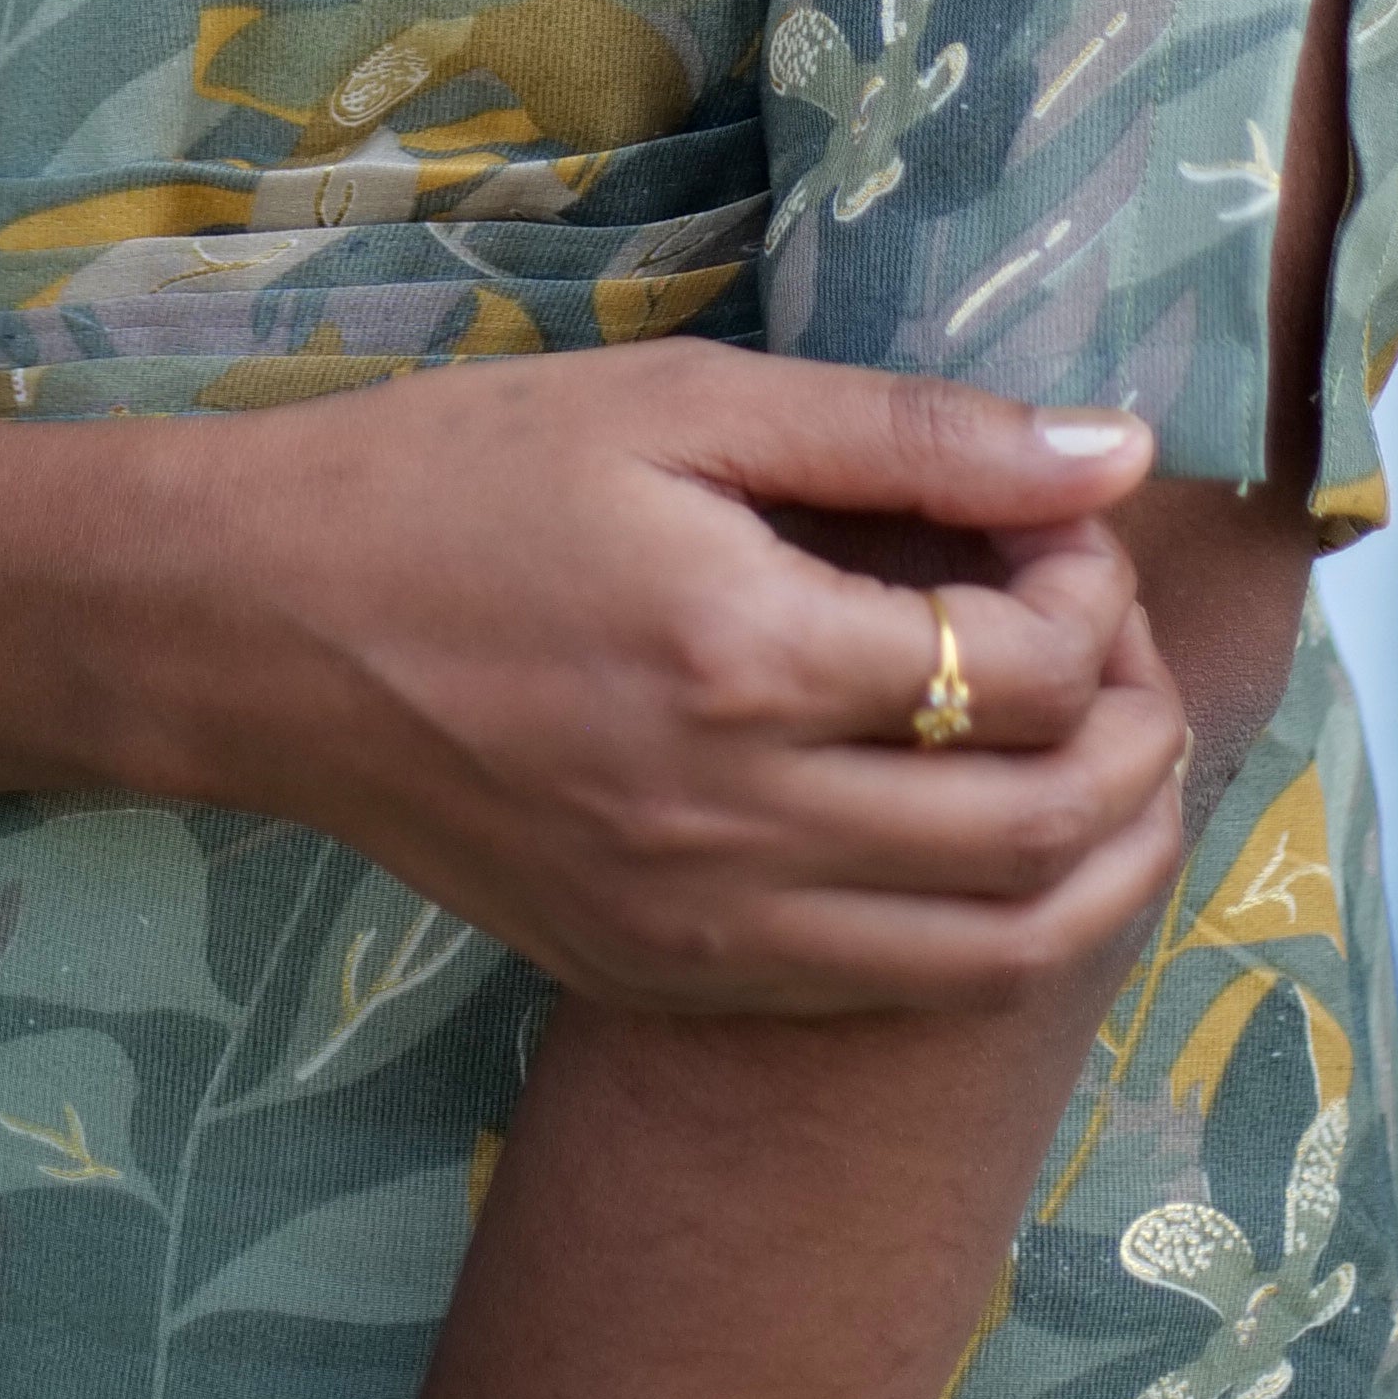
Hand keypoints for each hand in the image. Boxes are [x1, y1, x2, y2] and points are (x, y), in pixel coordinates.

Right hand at [166, 349, 1195, 1015]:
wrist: (260, 630)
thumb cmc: (461, 479)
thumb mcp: (682, 403)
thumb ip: (908, 431)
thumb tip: (1111, 448)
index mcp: (747, 660)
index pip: (1028, 674)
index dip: (1092, 594)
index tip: (1055, 529)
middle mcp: (740, 828)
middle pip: (1047, 833)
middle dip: (1137, 734)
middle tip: (1113, 643)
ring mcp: (702, 932)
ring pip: (998, 954)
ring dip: (1103, 863)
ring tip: (1108, 756)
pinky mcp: (662, 980)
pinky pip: (885, 995)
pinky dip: (986, 931)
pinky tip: (986, 839)